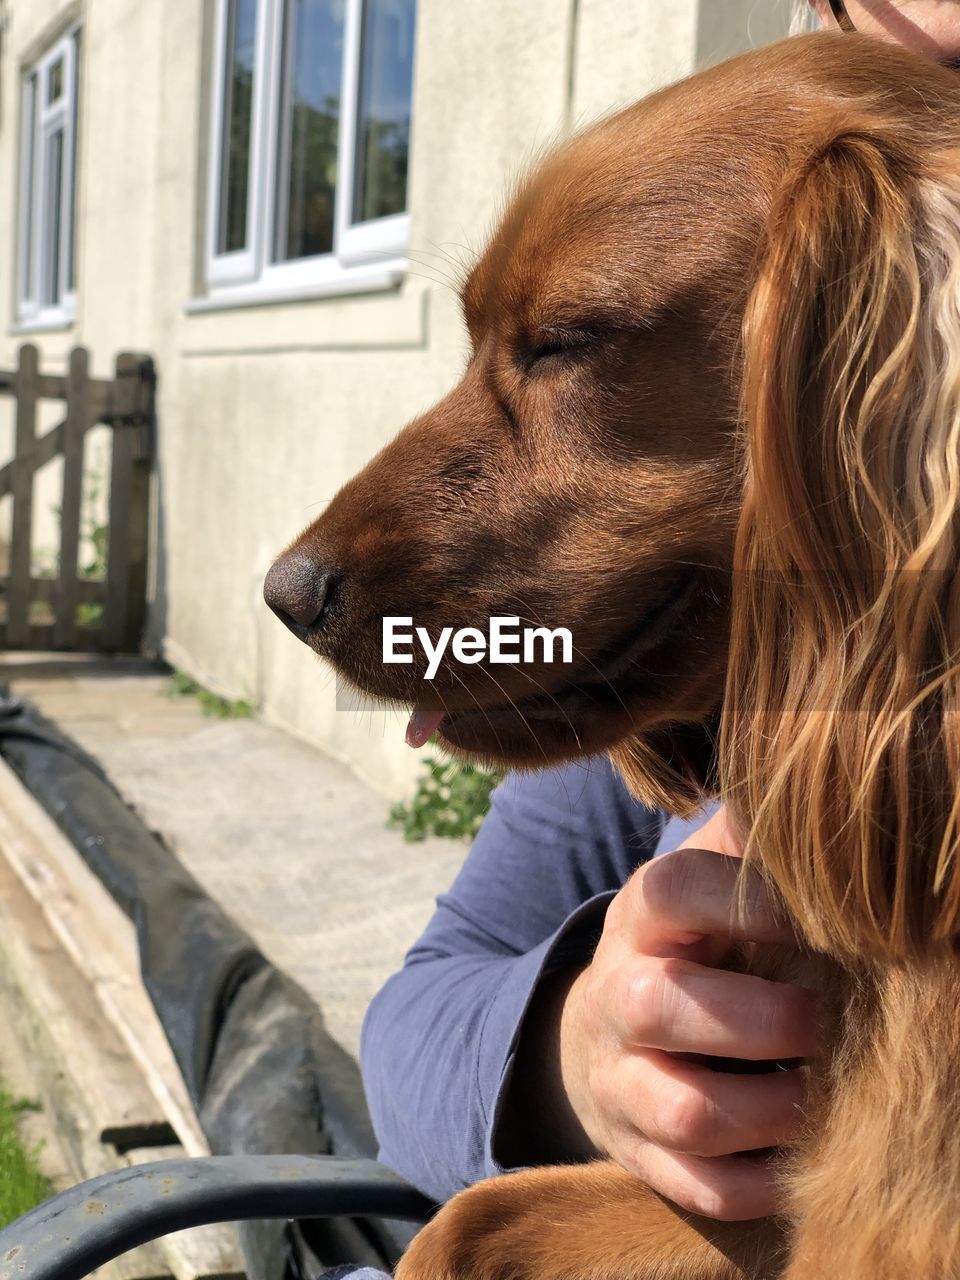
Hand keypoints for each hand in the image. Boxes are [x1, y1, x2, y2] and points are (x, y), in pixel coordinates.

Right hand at [501, 808, 819, 1221]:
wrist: (601, 1037)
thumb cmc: (684, 949)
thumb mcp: (697, 890)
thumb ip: (739, 847)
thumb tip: (798, 805)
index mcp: (639, 921)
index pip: (670, 891)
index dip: (744, 902)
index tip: (812, 920)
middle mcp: (616, 998)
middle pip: (664, 1005)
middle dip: (764, 1019)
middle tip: (824, 1019)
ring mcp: (620, 1082)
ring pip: (688, 1111)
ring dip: (776, 1109)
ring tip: (822, 1092)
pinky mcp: (637, 1153)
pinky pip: (699, 1187)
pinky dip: (762, 1182)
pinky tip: (800, 1154)